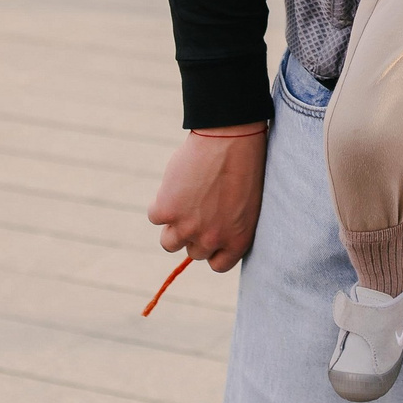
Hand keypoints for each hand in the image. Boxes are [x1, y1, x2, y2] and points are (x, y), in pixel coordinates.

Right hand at [147, 125, 268, 272]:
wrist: (229, 138)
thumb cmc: (243, 164)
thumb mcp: (247, 204)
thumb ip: (229, 225)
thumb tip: (207, 236)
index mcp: (237, 241)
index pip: (218, 264)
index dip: (212, 248)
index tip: (209, 233)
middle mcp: (212, 240)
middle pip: (193, 252)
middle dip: (194, 233)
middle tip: (198, 206)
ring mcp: (187, 227)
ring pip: (169, 242)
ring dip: (173, 224)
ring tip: (183, 199)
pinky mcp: (166, 210)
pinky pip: (155, 215)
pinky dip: (160, 201)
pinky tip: (175, 183)